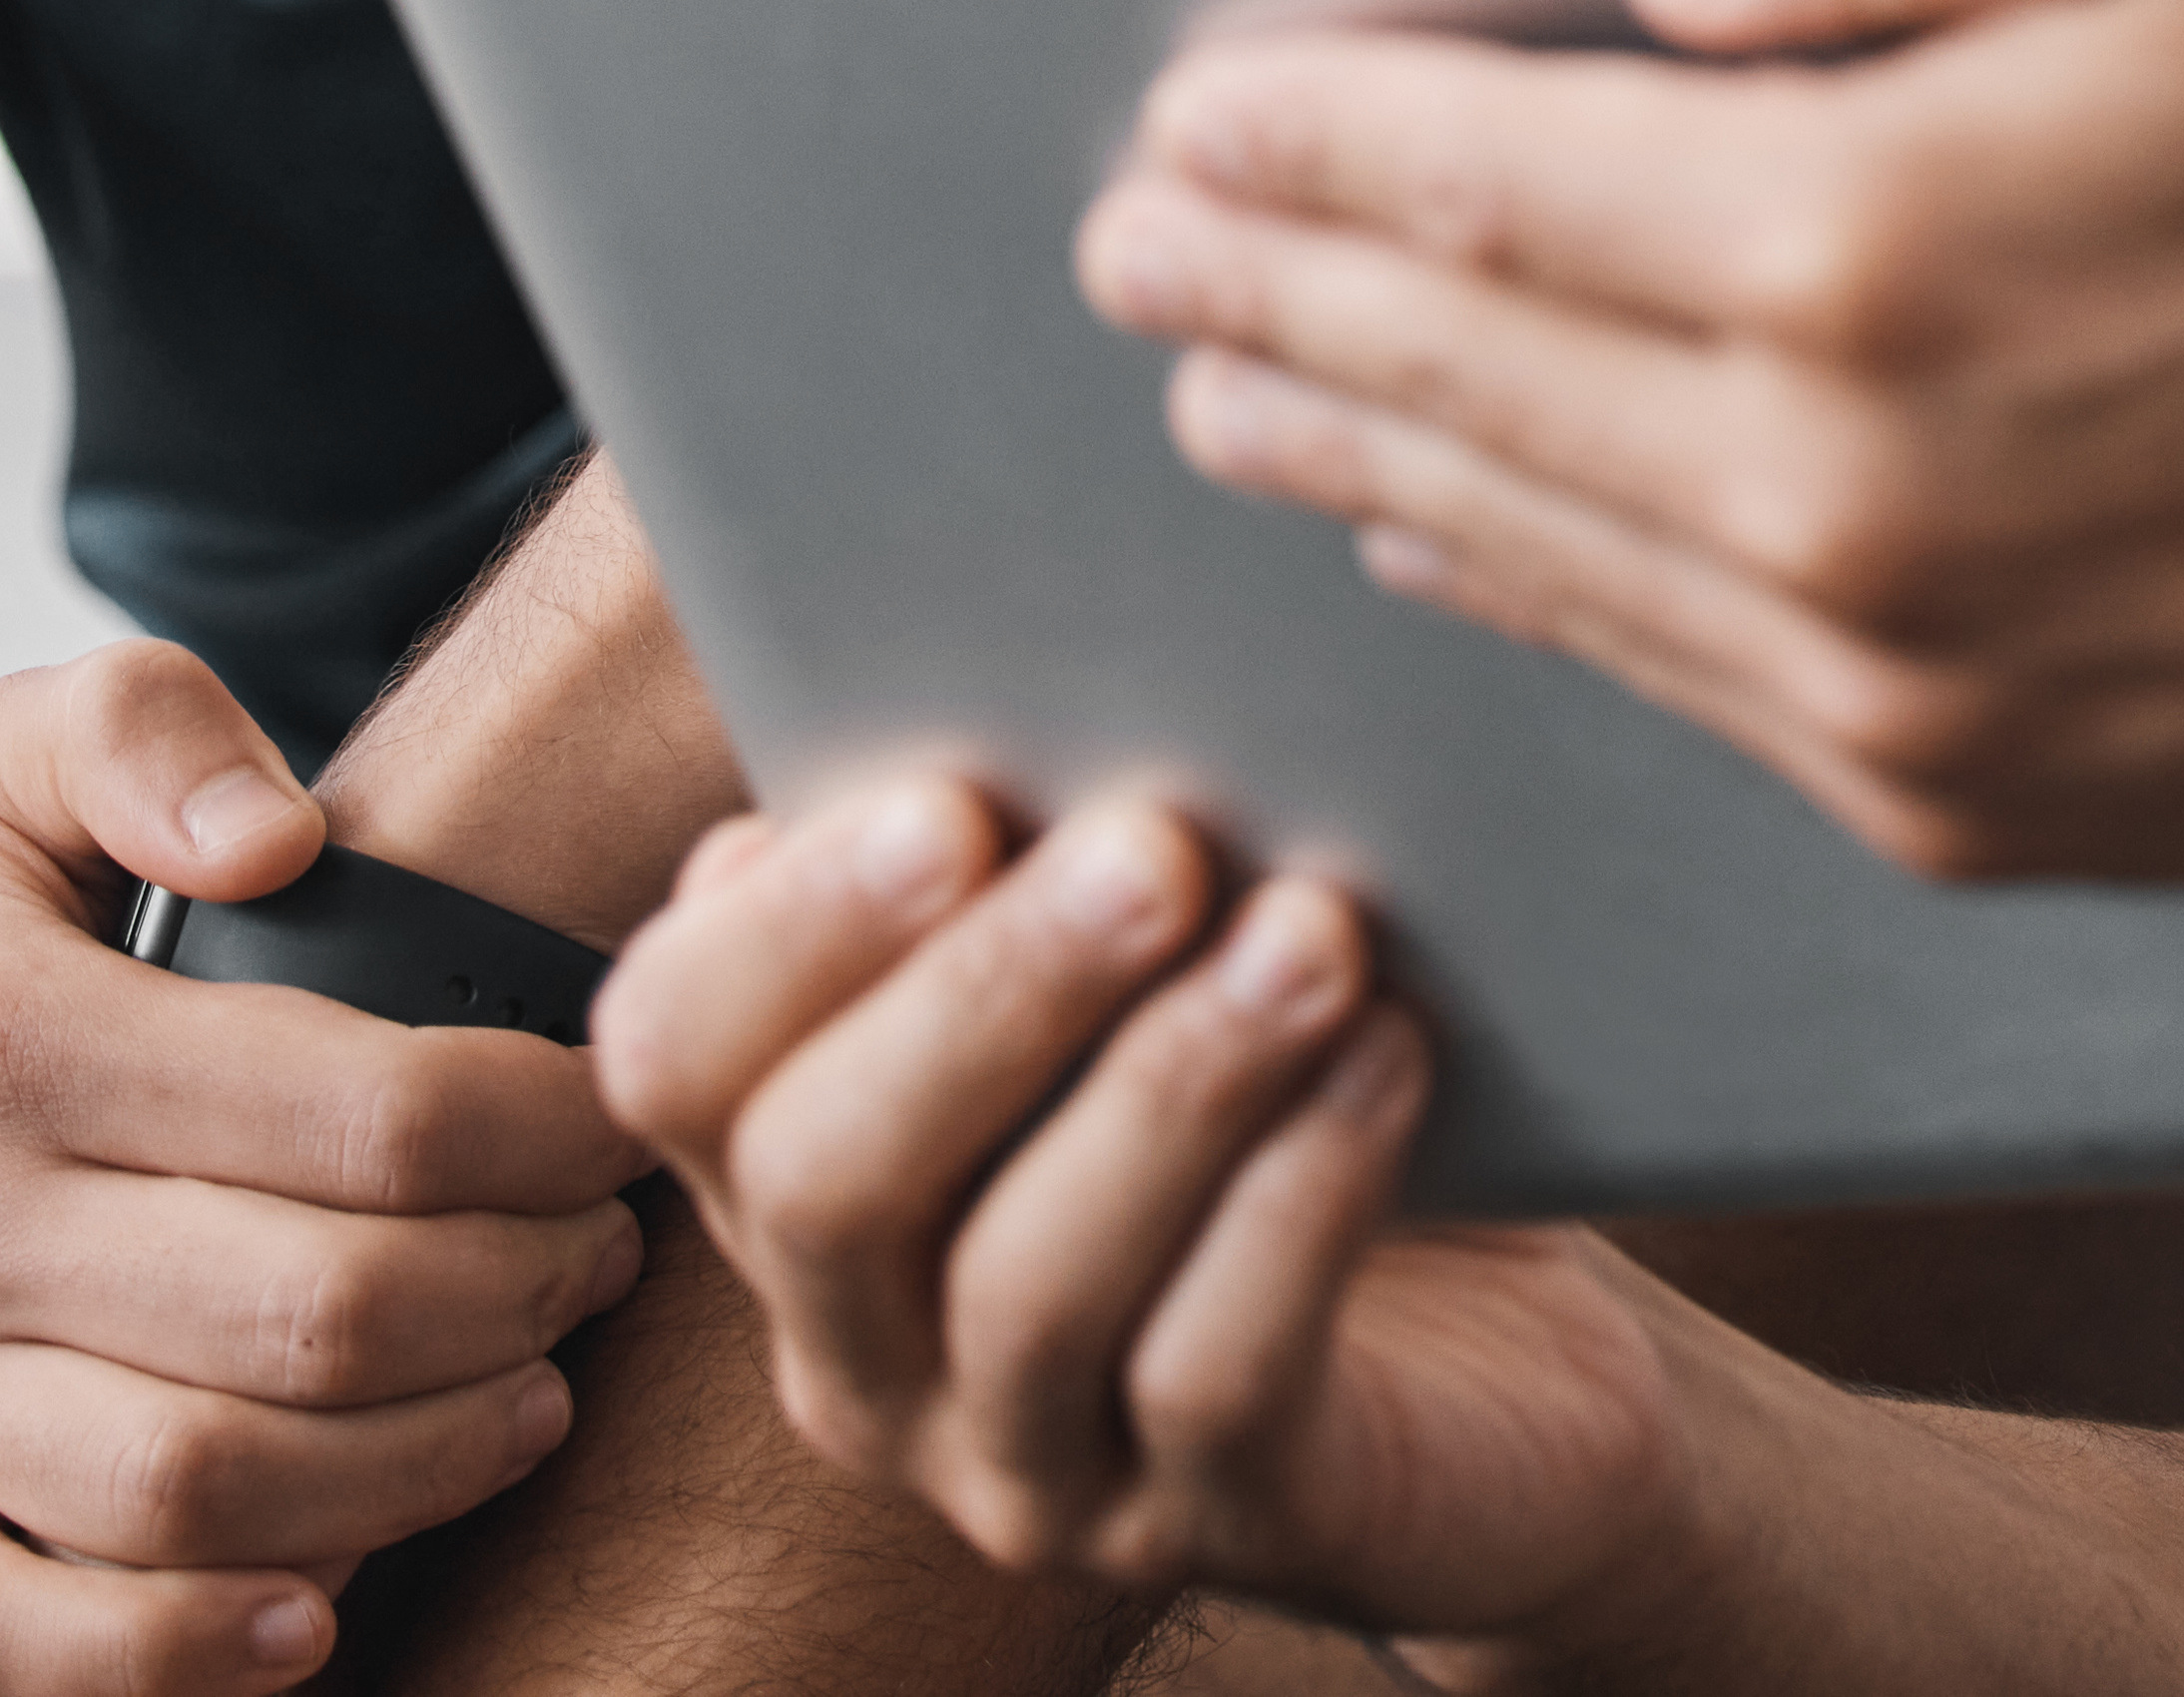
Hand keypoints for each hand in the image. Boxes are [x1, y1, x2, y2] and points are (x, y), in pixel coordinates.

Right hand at [0, 646, 657, 1696]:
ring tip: (525, 1401)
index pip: (357, 1113)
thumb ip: (146, 730)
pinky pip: (17, 1643)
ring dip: (414, 1472)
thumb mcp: (1, 764)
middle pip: (308, 1316)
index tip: (614, 1125)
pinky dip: (182, 1652)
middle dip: (514, 1299)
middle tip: (594, 1266)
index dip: (541, 1132)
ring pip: (199, 1493)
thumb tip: (283, 835)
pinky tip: (325, 1609)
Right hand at [593, 770, 1690, 1625]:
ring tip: (1312, 930)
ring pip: (1027, 1285)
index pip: (672, 1061)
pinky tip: (1387, 1061)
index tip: (944, 791)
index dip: (782, 934)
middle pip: (827, 1176)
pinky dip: (1298, 1202)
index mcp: (796, 1177)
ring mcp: (1026, 1467)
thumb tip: (974, 653)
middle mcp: (867, 1347)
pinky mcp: (1219, 1530)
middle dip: (982, 993)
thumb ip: (1025, 851)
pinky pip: (1216, 1376)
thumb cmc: (1281, 1108)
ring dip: (1168, 1085)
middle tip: (1149, 841)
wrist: (1510, 1374)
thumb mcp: (1139, 971)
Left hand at [1080, 0, 2183, 878]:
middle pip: (1464, 379)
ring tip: (1234, 384)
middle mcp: (1849, 502)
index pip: (1485, 182)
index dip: (1311, 139)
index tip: (1185, 111)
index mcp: (1876, 251)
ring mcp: (1904, 687)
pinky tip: (1453, 534)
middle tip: (1141, 239)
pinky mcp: (1972, 798)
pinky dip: (1529, 593)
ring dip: (1359, 454)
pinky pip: (1674, 686)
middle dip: (1277, 295)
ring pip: (1538, 550)